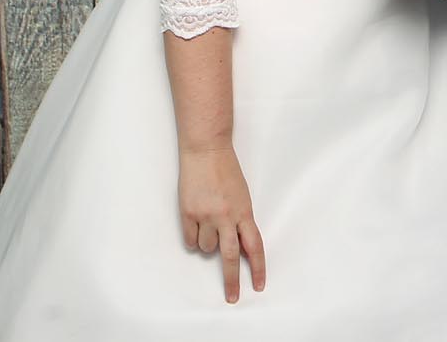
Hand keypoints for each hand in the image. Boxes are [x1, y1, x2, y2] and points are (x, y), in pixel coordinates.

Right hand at [177, 145, 266, 302]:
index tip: (259, 285)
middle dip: (232, 281)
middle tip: (233, 297)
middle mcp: (226, 216)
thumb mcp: (241, 196)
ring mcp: (206, 216)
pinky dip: (193, 239)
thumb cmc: (226, 170)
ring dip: (208, 244)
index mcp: (244, 211)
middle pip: (231, 257)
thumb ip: (241, 221)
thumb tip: (240, 247)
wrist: (205, 150)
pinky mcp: (188, 213)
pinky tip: (196, 226)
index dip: (258, 268)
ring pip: (207, 249)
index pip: (255, 247)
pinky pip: (190, 241)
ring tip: (209, 223)